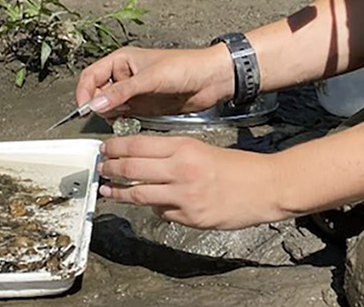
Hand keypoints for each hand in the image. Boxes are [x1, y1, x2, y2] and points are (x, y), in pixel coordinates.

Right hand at [75, 45, 232, 119]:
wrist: (209, 81)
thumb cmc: (184, 67)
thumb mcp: (150, 78)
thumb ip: (122, 92)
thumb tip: (96, 103)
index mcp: (122, 60)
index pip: (92, 75)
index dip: (84, 91)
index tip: (84, 108)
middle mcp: (124, 76)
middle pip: (97, 92)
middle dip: (96, 105)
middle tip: (104, 115)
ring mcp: (132, 92)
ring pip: (108, 106)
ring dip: (108, 114)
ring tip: (119, 118)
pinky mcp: (142, 106)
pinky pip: (122, 116)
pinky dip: (120, 121)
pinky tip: (126, 123)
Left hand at [99, 134, 282, 228]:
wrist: (264, 186)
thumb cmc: (236, 166)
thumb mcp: (202, 148)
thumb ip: (173, 155)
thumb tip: (145, 163)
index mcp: (184, 147)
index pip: (138, 145)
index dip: (116, 147)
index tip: (104, 148)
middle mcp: (181, 170)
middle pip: (132, 169)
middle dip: (110, 168)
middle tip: (99, 167)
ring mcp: (184, 197)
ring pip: (139, 195)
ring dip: (119, 192)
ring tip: (107, 189)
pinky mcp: (190, 218)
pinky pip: (162, 213)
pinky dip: (154, 208)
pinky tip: (151, 204)